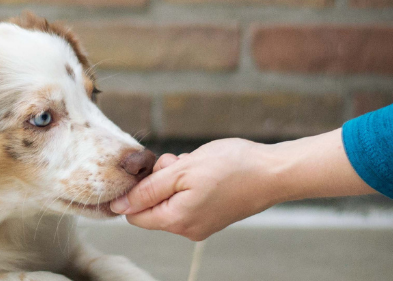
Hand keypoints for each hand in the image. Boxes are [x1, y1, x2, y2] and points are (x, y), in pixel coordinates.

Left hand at [108, 129, 375, 240]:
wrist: (274, 171)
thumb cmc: (232, 167)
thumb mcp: (182, 170)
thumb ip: (147, 189)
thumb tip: (118, 205)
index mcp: (176, 221)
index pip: (134, 215)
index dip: (135, 189)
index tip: (152, 169)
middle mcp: (187, 229)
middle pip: (152, 206)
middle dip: (158, 180)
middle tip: (178, 162)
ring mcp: (201, 224)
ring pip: (170, 199)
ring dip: (174, 178)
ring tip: (195, 163)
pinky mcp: (212, 215)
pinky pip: (187, 199)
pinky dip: (189, 182)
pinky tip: (204, 169)